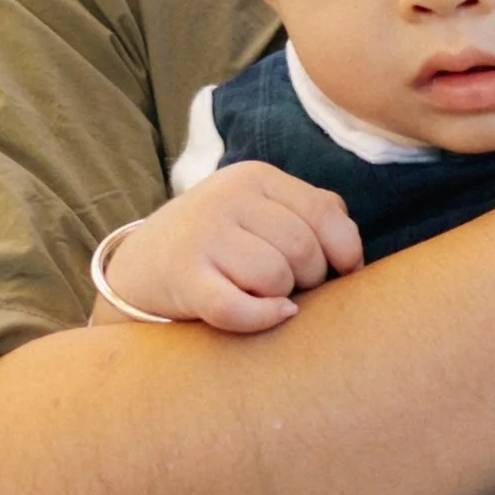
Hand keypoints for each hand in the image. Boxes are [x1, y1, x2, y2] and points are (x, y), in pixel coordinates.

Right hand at [94, 163, 362, 332]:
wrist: (141, 267)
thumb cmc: (222, 245)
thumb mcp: (263, 212)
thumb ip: (314, 215)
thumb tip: (353, 257)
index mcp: (255, 176)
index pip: (325, 213)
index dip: (343, 251)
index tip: (339, 271)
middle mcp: (227, 197)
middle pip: (303, 249)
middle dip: (308, 279)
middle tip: (289, 286)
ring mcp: (202, 235)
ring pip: (276, 278)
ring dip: (280, 297)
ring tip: (261, 293)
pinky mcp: (183, 276)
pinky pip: (238, 308)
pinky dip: (261, 318)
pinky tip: (272, 315)